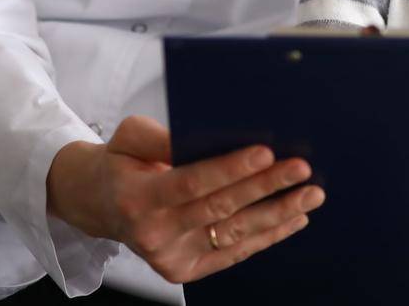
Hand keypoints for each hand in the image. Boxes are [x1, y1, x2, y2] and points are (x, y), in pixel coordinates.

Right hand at [46, 115, 323, 283]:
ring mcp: (170, 258)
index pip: (192, 183)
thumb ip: (164, 137)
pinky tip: (293, 218)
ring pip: (234, 234)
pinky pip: (234, 253)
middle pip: (220, 209)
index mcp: (137, 197)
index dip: (231, 168)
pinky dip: (267, 236)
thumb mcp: (129, 136)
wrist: (98, 204)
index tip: (266, 151)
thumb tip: (210, 136)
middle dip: (265, 187)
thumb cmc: (120, 162)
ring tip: (310, 194)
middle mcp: (153, 233)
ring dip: (278, 214)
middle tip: (301, 169)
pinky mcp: (184, 272)